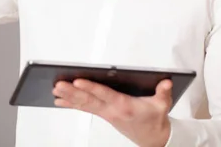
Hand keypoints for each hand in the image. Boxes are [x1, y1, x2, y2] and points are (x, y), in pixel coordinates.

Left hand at [53, 79, 172, 146]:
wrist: (153, 138)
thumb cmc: (155, 119)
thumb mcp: (163, 106)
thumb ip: (164, 92)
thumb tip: (166, 82)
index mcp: (124, 106)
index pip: (104, 95)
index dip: (91, 88)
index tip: (78, 81)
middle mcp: (111, 110)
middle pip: (89, 100)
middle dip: (72, 92)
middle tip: (58, 85)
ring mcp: (106, 113)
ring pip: (84, 105)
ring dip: (68, 98)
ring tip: (54, 90)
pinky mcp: (104, 114)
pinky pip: (84, 109)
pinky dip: (71, 104)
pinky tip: (59, 100)